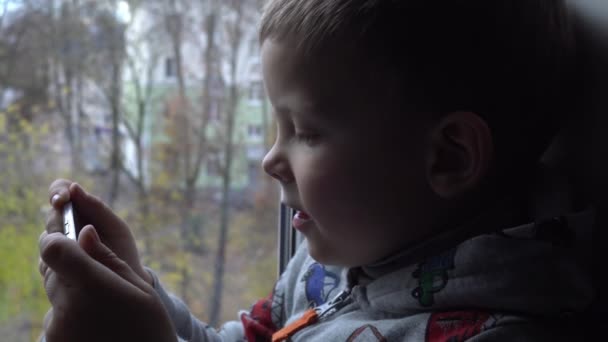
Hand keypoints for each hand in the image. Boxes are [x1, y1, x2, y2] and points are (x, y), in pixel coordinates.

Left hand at [39, 227, 176, 341]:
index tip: (73, 238)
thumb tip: (85, 232)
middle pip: (53, 269)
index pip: (53, 248)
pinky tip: (97, 322)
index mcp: (93, 287)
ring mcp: (57, 327)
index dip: (59, 238)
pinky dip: (72, 313)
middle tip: (98, 276)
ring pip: (55, 291)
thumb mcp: (140, 289)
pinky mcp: (54, 340)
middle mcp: (68, 307)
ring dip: (72, 291)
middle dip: (70, 264)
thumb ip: (107, 258)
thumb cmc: (148, 328)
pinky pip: (57, 314)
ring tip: (104, 306)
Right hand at [43, 179, 151, 285]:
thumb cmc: (122, 252)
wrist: (125, 286)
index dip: (57, 192)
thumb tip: (74, 187)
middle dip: (58, 222)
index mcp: (81, 212)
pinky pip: (44, 263)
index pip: (61, 191)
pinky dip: (56, 265)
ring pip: (45, 240)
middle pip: (50, 216)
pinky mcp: (51, 268)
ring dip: (59, 246)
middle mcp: (66, 227)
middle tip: (71, 233)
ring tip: (80, 257)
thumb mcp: (115, 228)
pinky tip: (72, 272)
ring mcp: (57, 248)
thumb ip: (96, 208)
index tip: (61, 200)